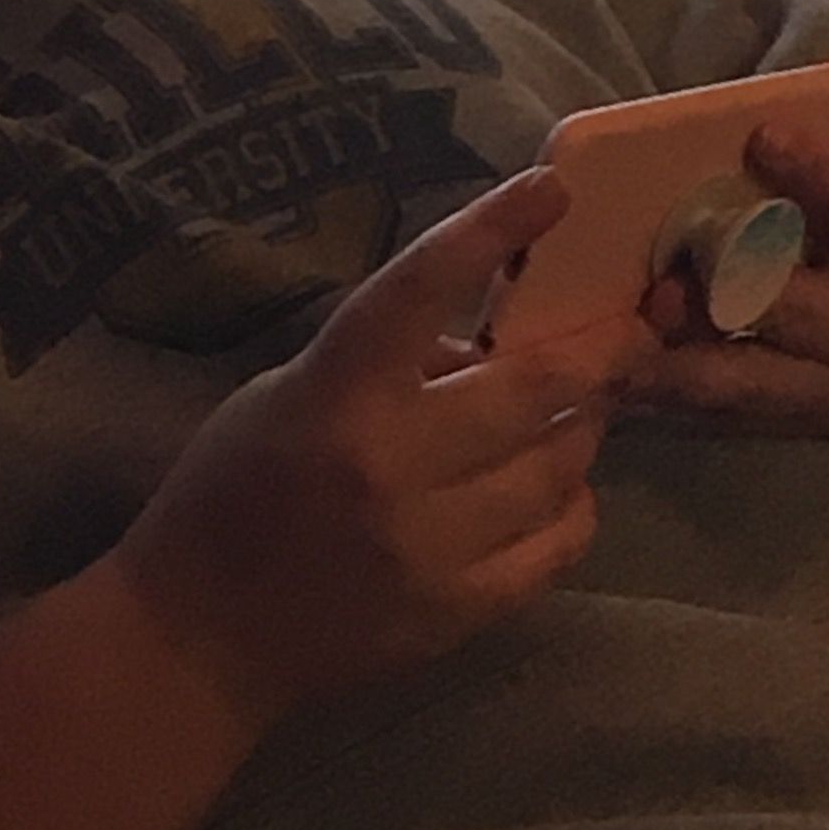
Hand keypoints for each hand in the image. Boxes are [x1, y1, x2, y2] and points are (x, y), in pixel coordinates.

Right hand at [113, 166, 644, 728]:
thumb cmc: (235, 491)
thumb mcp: (289, 392)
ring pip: (559, 465)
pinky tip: (561, 487)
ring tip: (583, 410)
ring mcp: (427, 546)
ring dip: (585, 427)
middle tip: (632, 331)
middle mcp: (389, 464)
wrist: (196, 641)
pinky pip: (558, 545)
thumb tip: (494, 328)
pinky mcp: (454, 613)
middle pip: (535, 386)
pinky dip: (573, 505)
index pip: (421, 288)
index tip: (554, 188)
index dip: (491, 229)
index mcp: (335, 393)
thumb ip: (388, 356)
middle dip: (603, 349)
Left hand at [618, 18, 828, 439]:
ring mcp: (821, 384)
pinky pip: (712, 412)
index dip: (815, 171)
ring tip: (624, 326)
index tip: (761, 133)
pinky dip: (660, 394)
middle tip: (676, 253)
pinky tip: (607, 375)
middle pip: (795, 303)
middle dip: (733, 279)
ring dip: (679, 357)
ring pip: (744, 378)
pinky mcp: (779, 421)